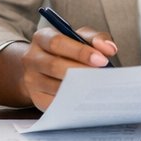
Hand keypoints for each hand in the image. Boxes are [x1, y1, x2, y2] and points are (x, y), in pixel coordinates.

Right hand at [0, 24, 118, 110]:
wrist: (43, 68)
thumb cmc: (66, 50)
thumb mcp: (79, 38)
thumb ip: (95, 39)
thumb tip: (109, 48)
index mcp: (42, 38)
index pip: (58, 43)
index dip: (80, 52)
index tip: (101, 60)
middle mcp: (32, 58)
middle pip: (54, 65)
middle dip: (81, 71)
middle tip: (101, 76)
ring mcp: (31, 80)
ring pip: (54, 86)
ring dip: (78, 88)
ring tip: (97, 87)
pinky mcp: (37, 98)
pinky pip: (55, 102)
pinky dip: (72, 101)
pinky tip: (86, 99)